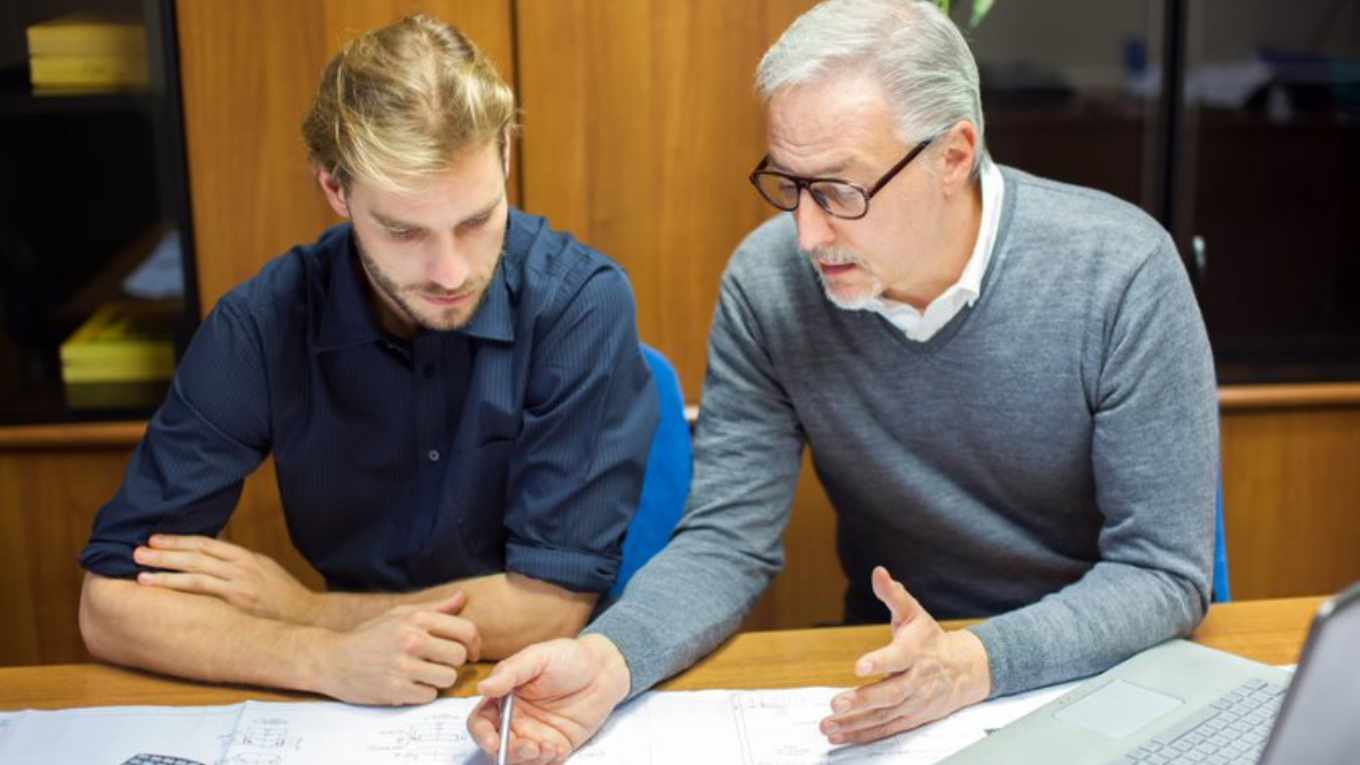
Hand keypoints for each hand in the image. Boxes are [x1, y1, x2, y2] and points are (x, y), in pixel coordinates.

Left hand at [134, 534, 324, 625]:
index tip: (155, 538)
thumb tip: (208, 560)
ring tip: (140, 574)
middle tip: (137, 551)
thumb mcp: (264, 570)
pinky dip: (181, 593)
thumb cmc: (284, 596)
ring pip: (196, 576)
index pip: (207, 543)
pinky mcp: (237, 606)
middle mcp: (241, 569)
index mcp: (247, 557)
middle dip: (165, 553)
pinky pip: (203, 597)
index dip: (179, 540)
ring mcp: (239, 587)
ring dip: (165, 574)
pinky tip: (163, 595)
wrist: (308, 616)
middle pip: (196, 556)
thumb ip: (238, 564)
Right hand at [316, 593, 481, 704]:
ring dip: (440, 679)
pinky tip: (410, 685)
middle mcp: (411, 640)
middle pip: (460, 657)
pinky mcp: (395, 690)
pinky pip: (429, 696)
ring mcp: (403, 666)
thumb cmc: (368, 636)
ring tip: (424, 674)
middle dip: (455, 662)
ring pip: (448, 678)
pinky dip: (423, 693)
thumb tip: (462, 598)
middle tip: (442, 663)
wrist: (331, 660)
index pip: (466, 630)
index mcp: (416, 619)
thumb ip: (434, 608)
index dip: (475, 643)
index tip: (471, 651)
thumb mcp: (399, 614)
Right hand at [467, 634, 630, 763]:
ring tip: (547, 748)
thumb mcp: (537, 657)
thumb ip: (510, 672)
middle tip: (530, 747)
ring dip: (527, 760)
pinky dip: (547, 762)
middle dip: (509, 753)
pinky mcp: (555, 746)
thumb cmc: (568, 657)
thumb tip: (482, 687)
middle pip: (497, 747)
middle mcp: (515, 720)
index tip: (494, 742)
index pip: (481, 722)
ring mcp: (535, 735)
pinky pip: (544, 763)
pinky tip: (559, 748)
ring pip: (519, 759)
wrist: (604, 669)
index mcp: (504, 698)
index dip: (482, 735)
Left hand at [819, 566, 991, 745]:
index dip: (880, 661)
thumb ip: (894, 595)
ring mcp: (914, 702)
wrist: (964, 670)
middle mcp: (916, 680)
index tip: (859, 666)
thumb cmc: (930, 639)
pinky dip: (862, 734)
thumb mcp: (914, 613)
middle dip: (863, 699)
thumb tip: (878, 572)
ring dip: (856, 722)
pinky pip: (885, 729)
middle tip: (837, 703)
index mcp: (916, 652)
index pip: (898, 657)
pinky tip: (839, 735)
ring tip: (829, 724)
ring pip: (884, 715)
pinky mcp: (910, 718)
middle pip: (891, 693)